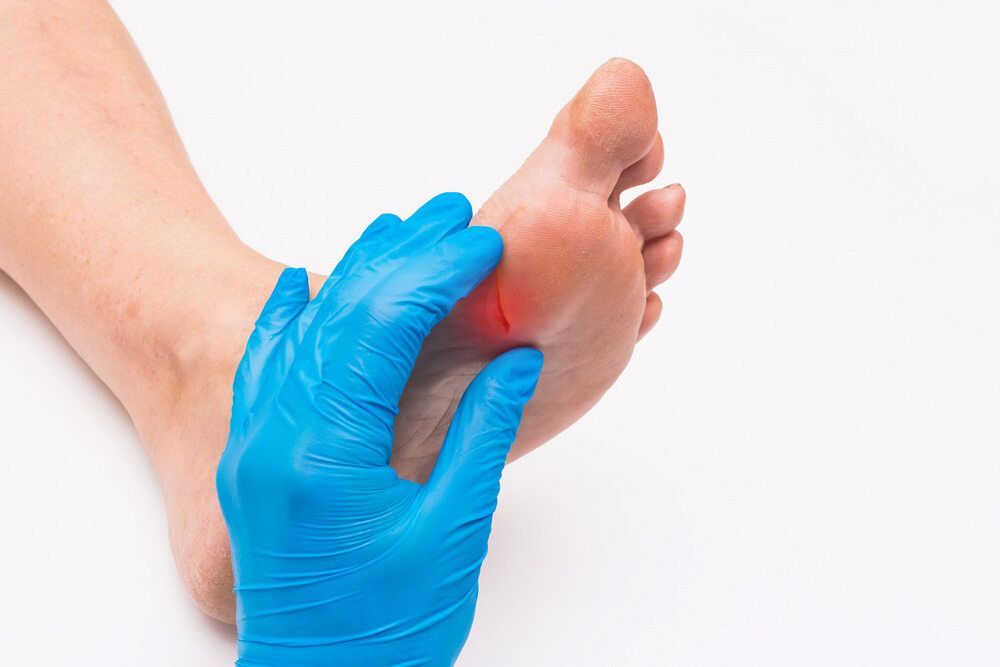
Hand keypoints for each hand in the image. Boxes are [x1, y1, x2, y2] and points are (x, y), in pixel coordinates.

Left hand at [216, 193, 542, 665]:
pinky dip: (290, 320)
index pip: (380, 327)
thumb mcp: (452, 529)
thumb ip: (481, 433)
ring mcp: (259, 446)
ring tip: (400, 229)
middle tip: (451, 213)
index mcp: (325, 452)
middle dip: (401, 256)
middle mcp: (277, 437)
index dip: (434, 273)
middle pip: (339, 314)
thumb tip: (514, 357)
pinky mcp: (257, 460)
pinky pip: (268, 370)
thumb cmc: (390, 627)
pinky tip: (300, 284)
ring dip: (353, 276)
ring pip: (303, 333)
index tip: (480, 240)